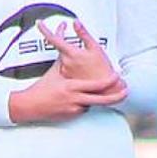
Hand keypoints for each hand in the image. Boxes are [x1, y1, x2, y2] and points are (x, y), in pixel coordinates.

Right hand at [9, 27, 127, 123]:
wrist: (30, 105)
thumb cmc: (43, 86)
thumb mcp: (55, 71)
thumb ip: (64, 59)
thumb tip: (64, 40)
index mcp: (72, 86)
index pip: (96, 86)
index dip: (108, 82)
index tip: (117, 77)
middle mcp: (75, 99)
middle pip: (100, 100)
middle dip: (115, 97)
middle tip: (126, 92)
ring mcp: (73, 110)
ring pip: (90, 104)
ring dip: (90, 99)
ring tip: (83, 93)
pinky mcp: (70, 117)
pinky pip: (82, 110)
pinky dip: (81, 104)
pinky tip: (73, 100)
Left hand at [41, 19, 115, 83]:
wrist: (105, 89)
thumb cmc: (102, 70)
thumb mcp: (95, 48)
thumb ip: (83, 34)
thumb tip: (76, 23)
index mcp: (71, 53)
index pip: (53, 38)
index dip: (44, 29)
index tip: (39, 23)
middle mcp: (65, 62)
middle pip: (59, 45)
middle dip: (60, 35)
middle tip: (64, 28)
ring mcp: (65, 71)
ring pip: (63, 54)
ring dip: (67, 49)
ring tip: (80, 50)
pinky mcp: (67, 77)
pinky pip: (65, 64)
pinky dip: (70, 60)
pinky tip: (80, 62)